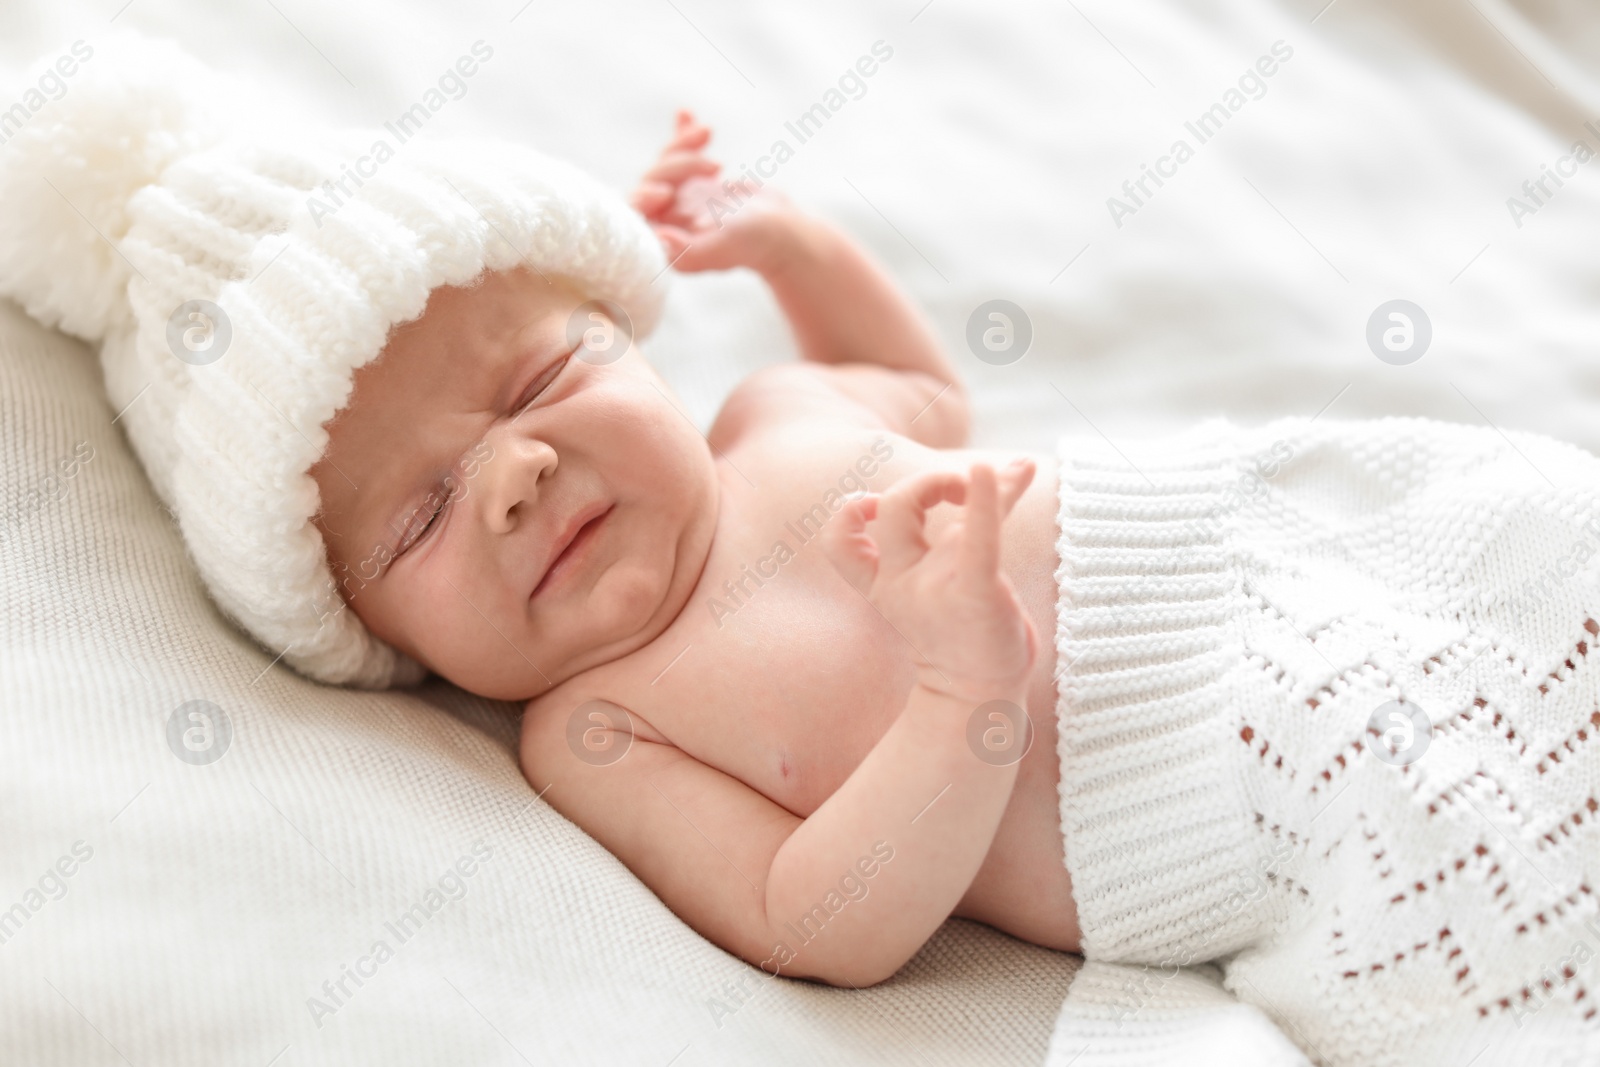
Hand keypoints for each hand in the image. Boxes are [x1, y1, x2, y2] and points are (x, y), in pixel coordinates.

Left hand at [630, 109, 795, 273]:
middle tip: (715, 166)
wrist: (785, 232)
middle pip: (651, 182)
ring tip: (708, 133)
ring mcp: (682, 201)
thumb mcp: (722, 246)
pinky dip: (682, 133)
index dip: (643, 198)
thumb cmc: (755, 243)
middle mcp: (668, 222)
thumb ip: (688, 250)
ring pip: (665, 164)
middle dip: (677, 165)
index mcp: (666, 242)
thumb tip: (657, 239)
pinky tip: (684, 114)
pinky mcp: (697, 183)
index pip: (636, 216)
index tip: (666, 192)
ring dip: (683, 145)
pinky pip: (682, 152)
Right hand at [821, 458, 1039, 705]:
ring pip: (947, 522)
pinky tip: (1011, 468)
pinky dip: (989, 499)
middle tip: (959, 488)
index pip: (840, 542)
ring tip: (1002, 477)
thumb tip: (1021, 463)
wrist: (978, 699)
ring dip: (971, 485)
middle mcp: (901, 586)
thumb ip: (976, 518)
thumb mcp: (956, 573)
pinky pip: (979, 540)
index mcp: (882, 585)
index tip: (874, 504)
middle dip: (926, 482)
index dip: (850, 513)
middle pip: (896, 509)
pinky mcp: (976, 596)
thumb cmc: (967, 630)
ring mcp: (935, 592)